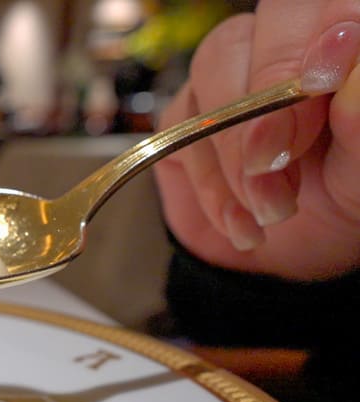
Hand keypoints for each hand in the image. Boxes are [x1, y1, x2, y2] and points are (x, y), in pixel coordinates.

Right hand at [153, 0, 359, 280]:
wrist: (288, 256)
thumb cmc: (340, 201)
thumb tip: (352, 71)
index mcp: (335, 48)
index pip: (322, 8)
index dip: (315, 37)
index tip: (317, 85)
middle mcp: (280, 48)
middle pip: (252, 33)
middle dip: (263, 105)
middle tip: (280, 166)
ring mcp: (225, 78)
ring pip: (210, 72)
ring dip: (234, 153)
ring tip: (270, 209)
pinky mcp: (182, 117)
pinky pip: (179, 131)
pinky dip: (211, 185)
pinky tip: (241, 219)